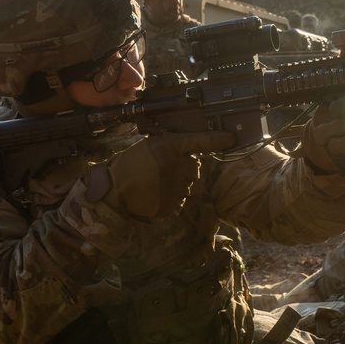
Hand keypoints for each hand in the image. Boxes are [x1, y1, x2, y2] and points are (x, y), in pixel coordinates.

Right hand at [89, 130, 234, 217]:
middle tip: (164, 171)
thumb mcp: (150, 146)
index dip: (216, 140)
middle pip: (195, 169)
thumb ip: (172, 147)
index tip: (231, 139)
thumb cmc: (131, 165)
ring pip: (188, 187)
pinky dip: (171, 200)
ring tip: (156, 184)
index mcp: (167, 147)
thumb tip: (194, 151)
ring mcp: (172, 186)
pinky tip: (156, 195)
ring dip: (177, 186)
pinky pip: (180, 202)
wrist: (113, 189)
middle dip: (185, 170)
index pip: (198, 141)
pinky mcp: (169, 204)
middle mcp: (173, 165)